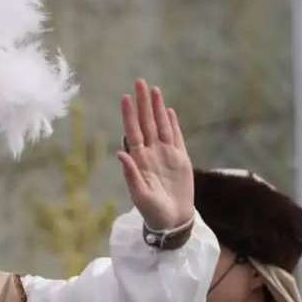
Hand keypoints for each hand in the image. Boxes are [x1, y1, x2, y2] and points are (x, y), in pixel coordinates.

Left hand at [118, 79, 193, 230]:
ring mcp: (166, 155)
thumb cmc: (152, 211)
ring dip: (156, 108)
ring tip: (153, 90)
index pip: (133, 131)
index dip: (129, 114)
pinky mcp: (180, 159)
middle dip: (143, 103)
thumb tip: (120, 152)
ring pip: (161, 125)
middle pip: (146, 122)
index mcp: (139, 160)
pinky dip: (172, 123)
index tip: (126, 97)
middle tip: (139, 81)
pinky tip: (167, 110)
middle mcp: (151, 153)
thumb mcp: (139, 195)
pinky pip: (176, 137)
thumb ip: (130, 174)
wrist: (171, 220)